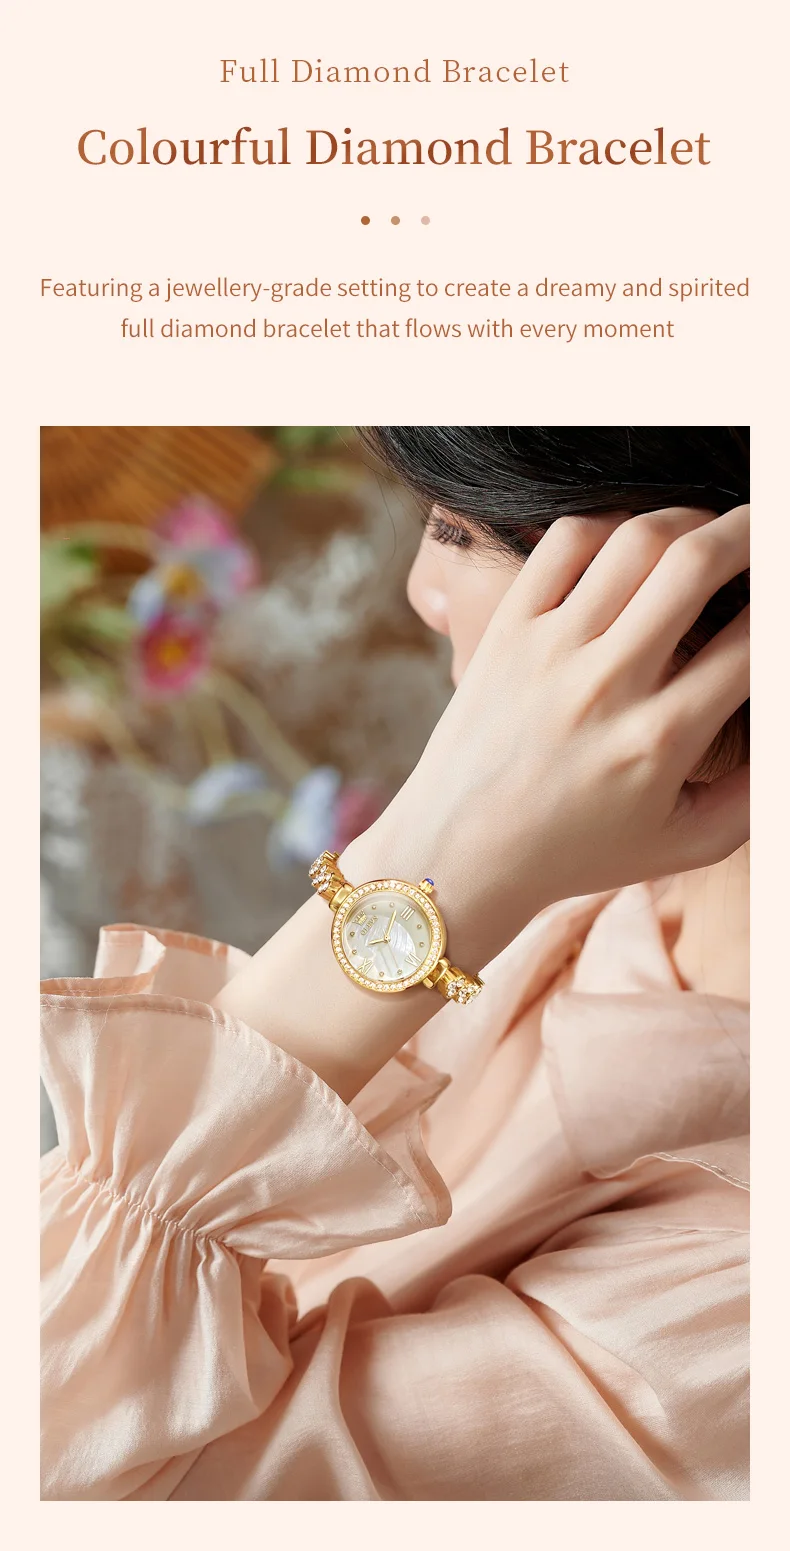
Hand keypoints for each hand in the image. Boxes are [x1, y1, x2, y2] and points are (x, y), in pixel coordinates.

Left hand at [347, 505, 748, 971]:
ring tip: (707, 534)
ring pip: (635, 540)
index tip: (779, 603)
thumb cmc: (577, 851)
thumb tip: (780, 734)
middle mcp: (605, 686)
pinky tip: (633, 546)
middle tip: (765, 531)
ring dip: (688, 520)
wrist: (459, 853)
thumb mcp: (684, 844)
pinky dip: (610, 524)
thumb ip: (755, 796)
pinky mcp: (507, 631)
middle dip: (750, 532)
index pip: (751, 642)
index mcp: (658, 741)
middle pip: (696, 564)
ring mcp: (550, 651)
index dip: (780, 607)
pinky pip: (564, 544)